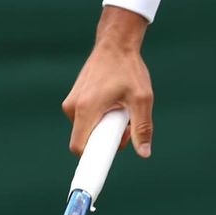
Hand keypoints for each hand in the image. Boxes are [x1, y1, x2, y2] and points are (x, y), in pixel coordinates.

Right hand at [62, 7, 152, 157]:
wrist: (115, 44)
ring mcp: (71, 103)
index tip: (99, 170)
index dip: (89, 161)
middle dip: (106, 141)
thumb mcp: (142, 99)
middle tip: (125, 126)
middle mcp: (73, 107)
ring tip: (122, 110)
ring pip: (87, 130)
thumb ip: (142, 127)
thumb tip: (144, 153)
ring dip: (105, 129)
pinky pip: (86, 120)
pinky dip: (100, 119)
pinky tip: (114, 105)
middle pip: (86, 140)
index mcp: (87, 109)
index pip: (80, 147)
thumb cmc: (129, 70)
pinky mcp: (74, 99)